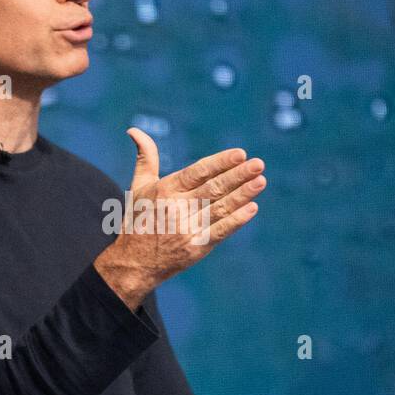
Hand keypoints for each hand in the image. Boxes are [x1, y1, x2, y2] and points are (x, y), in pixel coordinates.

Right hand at [94, 127, 266, 310]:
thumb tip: (134, 130)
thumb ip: (145, 158)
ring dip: (242, 194)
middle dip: (238, 175)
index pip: (197, 172)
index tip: (240, 153)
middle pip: (212, 188)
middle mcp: (176, 208)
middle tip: (259, 164)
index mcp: (165, 190)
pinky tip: (252, 208)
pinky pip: (219, 231)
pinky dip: (236, 220)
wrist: (133, 264)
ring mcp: (186, 229)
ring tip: (261, 181)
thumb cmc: (138, 220)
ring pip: (220, 208)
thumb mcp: (139, 187)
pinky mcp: (195, 248)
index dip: (220, 163)